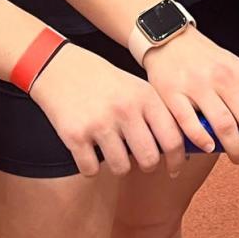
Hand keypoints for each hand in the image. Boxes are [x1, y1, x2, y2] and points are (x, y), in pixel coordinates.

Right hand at [29, 43, 184, 178]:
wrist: (60, 67)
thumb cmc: (103, 81)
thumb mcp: (136, 88)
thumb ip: (157, 114)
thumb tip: (178, 149)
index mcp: (144, 97)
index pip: (172, 139)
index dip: (177, 160)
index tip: (174, 169)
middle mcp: (125, 110)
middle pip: (149, 159)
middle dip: (147, 165)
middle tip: (141, 161)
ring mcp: (99, 123)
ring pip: (121, 168)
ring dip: (118, 165)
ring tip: (112, 150)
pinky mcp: (75, 136)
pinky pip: (91, 170)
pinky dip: (90, 167)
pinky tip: (89, 151)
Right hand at [145, 30, 238, 164]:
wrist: (168, 39)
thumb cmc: (207, 60)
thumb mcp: (236, 68)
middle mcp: (224, 78)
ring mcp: (198, 86)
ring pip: (225, 128)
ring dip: (235, 151)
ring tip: (236, 158)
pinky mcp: (172, 94)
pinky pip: (191, 126)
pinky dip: (203, 143)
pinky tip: (209, 149)